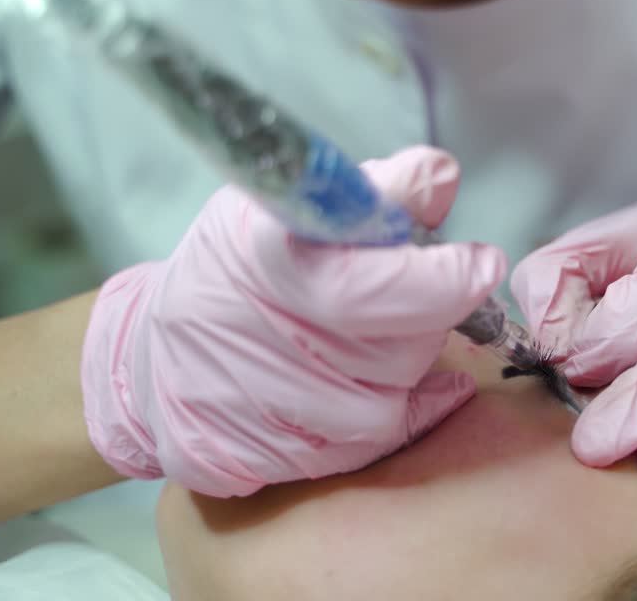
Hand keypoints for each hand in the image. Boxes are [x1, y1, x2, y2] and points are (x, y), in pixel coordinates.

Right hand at [82, 146, 505, 496]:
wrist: (156, 361)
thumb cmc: (232, 270)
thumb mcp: (281, 207)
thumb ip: (368, 192)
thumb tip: (440, 176)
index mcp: (265, 262)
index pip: (372, 281)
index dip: (439, 277)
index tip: (480, 263)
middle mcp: (268, 342)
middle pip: (403, 337)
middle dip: (428, 306)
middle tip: (412, 284)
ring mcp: (274, 411)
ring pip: (399, 386)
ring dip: (408, 354)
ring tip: (371, 328)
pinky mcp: (282, 459)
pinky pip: (382, 436)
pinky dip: (405, 406)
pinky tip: (398, 379)